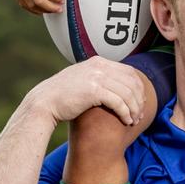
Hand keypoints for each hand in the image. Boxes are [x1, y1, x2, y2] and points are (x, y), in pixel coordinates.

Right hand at [27, 57, 145, 126]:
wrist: (44, 102)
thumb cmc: (63, 96)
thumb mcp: (82, 79)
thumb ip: (98, 78)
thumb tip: (115, 84)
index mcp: (98, 62)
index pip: (129, 72)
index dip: (139, 88)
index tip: (140, 102)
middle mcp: (99, 66)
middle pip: (132, 82)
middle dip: (139, 100)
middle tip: (140, 114)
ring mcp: (96, 77)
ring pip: (127, 93)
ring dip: (134, 109)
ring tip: (134, 120)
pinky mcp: (93, 90)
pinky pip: (119, 102)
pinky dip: (126, 113)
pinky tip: (127, 121)